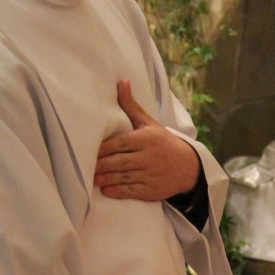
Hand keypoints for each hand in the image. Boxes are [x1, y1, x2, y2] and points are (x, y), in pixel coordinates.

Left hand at [95, 80, 201, 200]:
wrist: (189, 168)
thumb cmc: (164, 143)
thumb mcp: (149, 124)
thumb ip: (131, 106)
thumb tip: (121, 82)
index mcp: (145, 139)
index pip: (119, 143)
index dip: (103, 148)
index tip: (88, 149)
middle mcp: (147, 157)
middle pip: (118, 161)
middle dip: (101, 165)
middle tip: (84, 165)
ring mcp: (150, 175)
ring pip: (123, 177)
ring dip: (105, 179)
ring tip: (91, 178)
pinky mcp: (151, 190)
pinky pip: (132, 191)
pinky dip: (118, 192)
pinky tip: (106, 190)